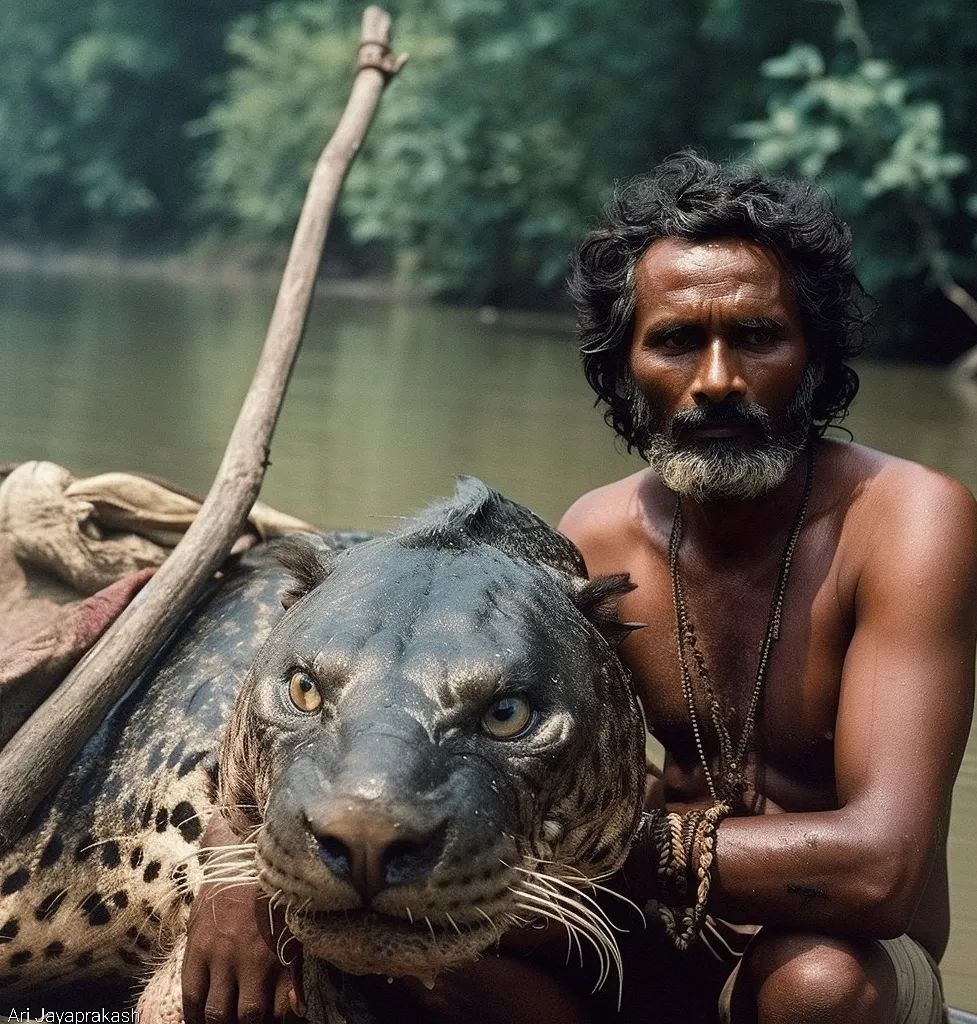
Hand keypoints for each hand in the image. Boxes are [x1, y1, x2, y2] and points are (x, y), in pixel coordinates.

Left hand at [182, 815, 304, 1022]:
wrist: (265, 849)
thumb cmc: (231, 876)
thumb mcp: (203, 908)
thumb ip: (198, 945)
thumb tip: (198, 971)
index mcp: (200, 948)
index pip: (193, 1002)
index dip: (199, 1020)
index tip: (206, 1022)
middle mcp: (226, 959)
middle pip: (219, 1015)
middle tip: (232, 1022)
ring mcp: (258, 959)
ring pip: (251, 1015)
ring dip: (254, 1021)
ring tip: (259, 1018)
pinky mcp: (287, 953)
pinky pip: (285, 999)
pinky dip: (285, 1011)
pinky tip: (288, 1010)